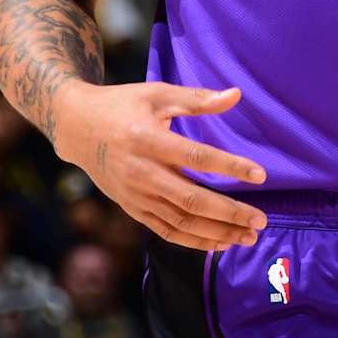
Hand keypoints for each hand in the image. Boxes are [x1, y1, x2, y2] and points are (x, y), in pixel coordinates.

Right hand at [52, 81, 268, 250]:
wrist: (76, 128)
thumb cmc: (121, 105)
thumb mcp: (156, 94)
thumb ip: (196, 99)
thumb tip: (235, 95)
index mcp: (147, 139)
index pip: (196, 157)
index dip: (230, 167)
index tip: (260, 175)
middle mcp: (141, 172)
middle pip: (192, 199)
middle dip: (229, 213)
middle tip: (261, 220)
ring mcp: (135, 194)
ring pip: (180, 221)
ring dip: (216, 232)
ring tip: (247, 236)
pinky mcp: (132, 208)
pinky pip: (165, 231)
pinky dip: (193, 240)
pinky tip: (220, 243)